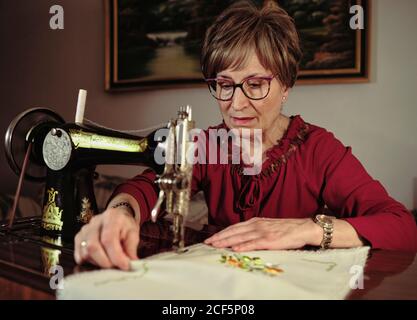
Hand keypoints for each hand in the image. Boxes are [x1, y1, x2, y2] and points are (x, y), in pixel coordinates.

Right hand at [74, 207, 139, 269]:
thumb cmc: (125, 226)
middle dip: (105, 262)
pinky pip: (79, 256)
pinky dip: (90, 263)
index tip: (125, 266)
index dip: (116, 256)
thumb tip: (131, 264)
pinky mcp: (78, 238)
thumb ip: (131, 248)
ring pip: (85, 253)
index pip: (109, 239)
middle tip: (117, 267)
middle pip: (93, 247)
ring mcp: (84, 230)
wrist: (117, 217)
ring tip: (110, 262)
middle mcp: (94, 222)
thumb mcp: (133, 234)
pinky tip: (100, 261)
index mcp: (111, 217)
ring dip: (98, 263)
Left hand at [204, 217, 320, 250]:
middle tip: (207, 243)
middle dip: (219, 237)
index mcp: (254, 222)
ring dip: (226, 242)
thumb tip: (241, 237)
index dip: (221, 233)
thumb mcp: (267, 226)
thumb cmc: (285, 229)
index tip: (211, 238)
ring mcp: (262, 232)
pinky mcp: (269, 240)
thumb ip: (254, 230)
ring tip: (215, 246)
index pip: (233, 227)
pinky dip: (243, 246)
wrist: (302, 228)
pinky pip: (253, 243)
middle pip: (233, 231)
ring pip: (240, 237)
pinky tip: (235, 249)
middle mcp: (256, 225)